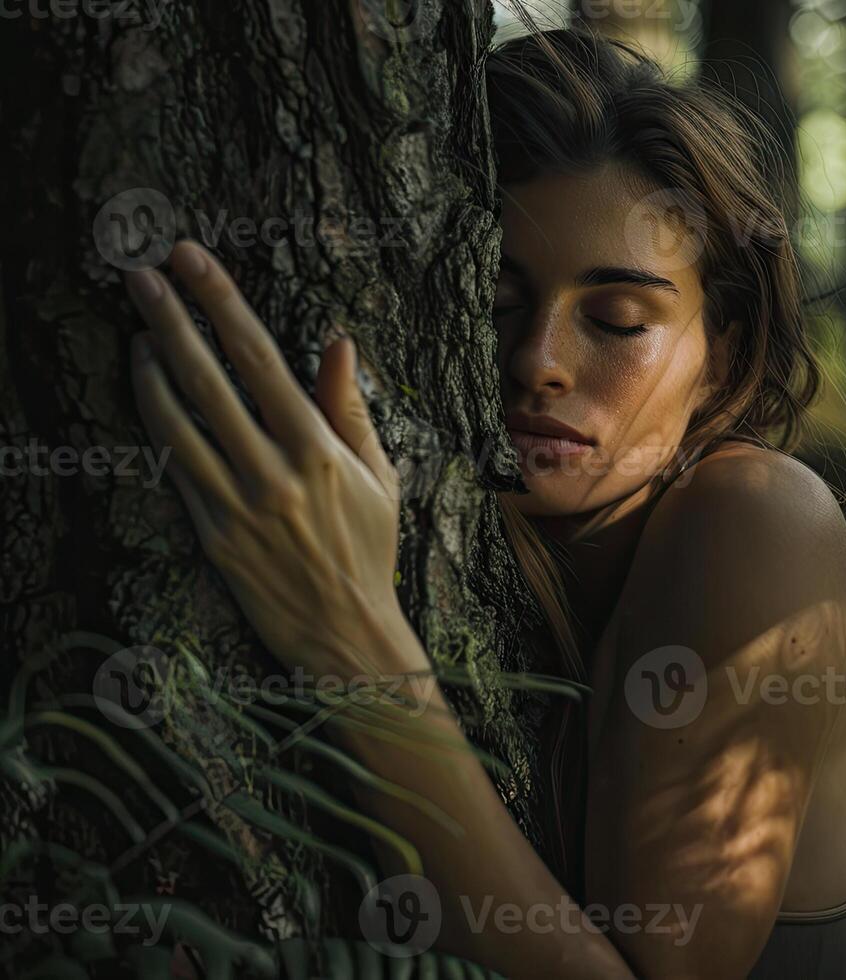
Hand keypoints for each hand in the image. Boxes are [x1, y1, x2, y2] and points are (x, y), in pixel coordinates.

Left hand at [125, 240, 419, 678]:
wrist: (346, 633)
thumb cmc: (370, 549)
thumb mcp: (380, 476)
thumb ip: (349, 407)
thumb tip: (337, 342)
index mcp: (318, 450)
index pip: (261, 358)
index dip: (223, 302)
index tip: (192, 259)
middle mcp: (273, 472)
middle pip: (209, 380)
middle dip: (170, 319)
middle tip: (138, 273)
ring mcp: (237, 505)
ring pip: (179, 423)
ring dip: (151, 369)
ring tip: (135, 328)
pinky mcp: (212, 536)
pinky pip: (176, 469)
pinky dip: (156, 425)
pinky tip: (147, 392)